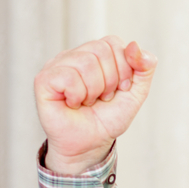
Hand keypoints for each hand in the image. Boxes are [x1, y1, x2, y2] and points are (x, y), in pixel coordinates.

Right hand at [34, 37, 157, 172]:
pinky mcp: (43, 80)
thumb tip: (135, 45)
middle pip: (100, 49)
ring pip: (85, 62)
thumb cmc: (108, 119)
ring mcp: (56, 65)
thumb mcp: (135, 93)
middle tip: (102, 98)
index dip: (123, 68)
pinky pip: (68, 76)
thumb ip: (144, 68)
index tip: (120, 89)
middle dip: (110, 81)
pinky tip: (73, 104)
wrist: (90, 145)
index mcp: (94, 54)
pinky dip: (77, 95)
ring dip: (94, 90)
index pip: (113, 42)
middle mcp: (73, 55)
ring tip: (87, 102)